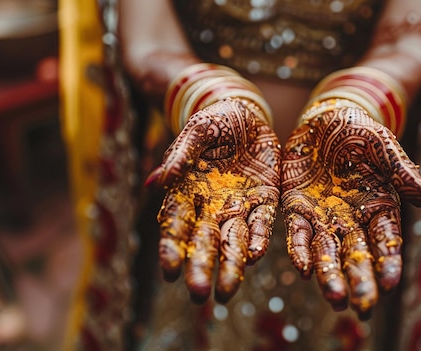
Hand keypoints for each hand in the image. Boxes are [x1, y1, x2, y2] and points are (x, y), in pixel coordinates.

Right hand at [147, 98, 280, 302]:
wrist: (243, 115)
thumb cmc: (211, 123)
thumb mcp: (195, 132)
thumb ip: (180, 155)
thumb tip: (157, 182)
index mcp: (185, 192)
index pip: (175, 224)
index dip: (172, 247)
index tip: (169, 272)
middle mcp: (210, 207)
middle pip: (203, 241)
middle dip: (201, 267)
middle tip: (199, 295)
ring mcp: (237, 206)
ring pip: (233, 240)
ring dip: (230, 265)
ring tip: (226, 293)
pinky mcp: (264, 199)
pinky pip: (262, 223)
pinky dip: (258, 239)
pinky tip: (255, 257)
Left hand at [281, 103, 420, 318]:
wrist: (325, 119)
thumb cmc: (362, 131)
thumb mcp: (384, 147)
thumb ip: (404, 174)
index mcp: (379, 206)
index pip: (387, 240)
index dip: (389, 261)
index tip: (390, 284)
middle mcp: (353, 219)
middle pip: (358, 254)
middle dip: (360, 280)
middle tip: (363, 308)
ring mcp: (325, 217)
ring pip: (328, 252)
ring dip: (330, 276)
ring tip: (335, 300)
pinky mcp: (298, 209)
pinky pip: (299, 234)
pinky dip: (300, 251)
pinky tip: (302, 270)